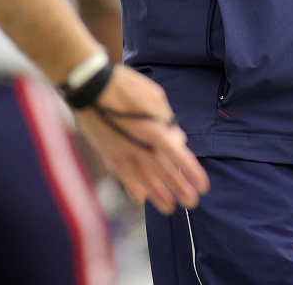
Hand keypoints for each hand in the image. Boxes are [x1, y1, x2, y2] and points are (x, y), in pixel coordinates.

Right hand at [71, 65, 209, 213]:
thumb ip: (166, 119)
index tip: (203, 186)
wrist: (89, 86)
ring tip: (169, 208)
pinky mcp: (107, 153)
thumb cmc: (125, 85)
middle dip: (178, 188)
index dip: (191, 171)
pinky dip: (131, 186)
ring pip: (142, 179)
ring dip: (158, 194)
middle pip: (162, 172)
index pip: (177, 156)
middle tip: (192, 203)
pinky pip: (121, 175)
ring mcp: (121, 152)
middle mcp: (139, 146)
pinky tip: (140, 197)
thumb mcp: (154, 95)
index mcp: (153, 129)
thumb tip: (176, 139)